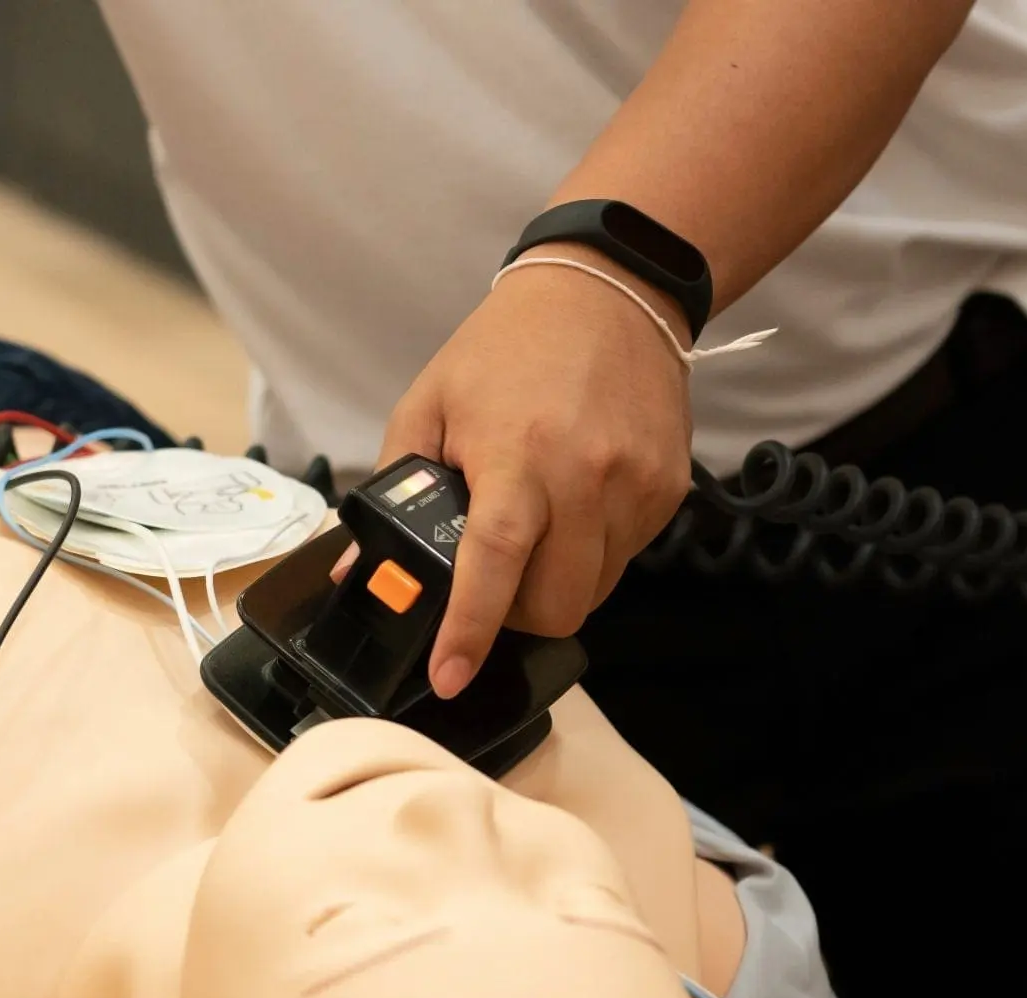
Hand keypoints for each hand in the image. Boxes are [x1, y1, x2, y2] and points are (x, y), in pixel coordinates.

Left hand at [381, 246, 693, 697]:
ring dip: (556, 586)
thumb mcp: (428, 405)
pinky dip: (593, 554)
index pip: (493, 563)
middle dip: (516, 617)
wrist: (607, 292)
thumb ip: (393, 487)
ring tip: (534, 534)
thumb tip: (357, 569)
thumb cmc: (504, 349)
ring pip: (595, 589)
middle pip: (556, 603)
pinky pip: (627, 556)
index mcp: (515, 455)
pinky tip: (573, 506)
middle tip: (491, 589)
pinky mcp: (669, 487)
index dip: (471, 630)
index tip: (449, 676)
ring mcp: (635, 485)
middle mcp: (585, 476)